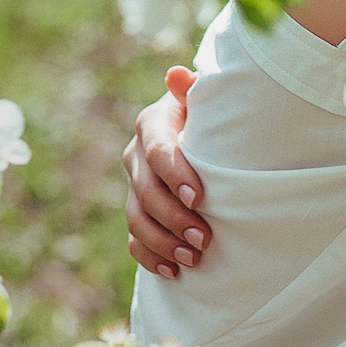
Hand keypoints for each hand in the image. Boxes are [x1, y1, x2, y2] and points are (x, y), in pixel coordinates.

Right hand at [123, 66, 207, 277]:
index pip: (158, 151)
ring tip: (192, 260)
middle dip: (173, 218)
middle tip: (203, 239)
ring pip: (136, 219)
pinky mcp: (137, 212)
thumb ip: (194, 90)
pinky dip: (150, 257)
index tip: (199, 198)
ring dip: (163, 242)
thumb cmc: (212, 115)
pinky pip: (133, 240)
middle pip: (146, 192)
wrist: (204, 135)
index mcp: (153, 124)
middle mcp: (137, 155)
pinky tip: (171, 271)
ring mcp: (134, 186)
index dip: (175, 176)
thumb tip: (177, 74)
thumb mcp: (206, 100)